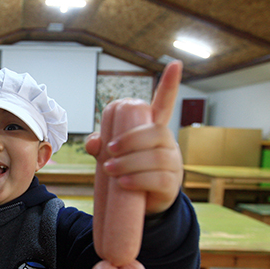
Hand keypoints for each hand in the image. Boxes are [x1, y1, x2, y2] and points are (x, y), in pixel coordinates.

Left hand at [85, 61, 183, 214]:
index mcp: (154, 131)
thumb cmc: (128, 172)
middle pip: (156, 134)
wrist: (143, 205)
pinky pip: (158, 179)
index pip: (165, 104)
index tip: (176, 63)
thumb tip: (93, 142)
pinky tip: (123, 183)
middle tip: (109, 151)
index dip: (170, 84)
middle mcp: (167, 144)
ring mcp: (173, 164)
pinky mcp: (171, 185)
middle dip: (131, 140)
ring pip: (156, 158)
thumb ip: (101, 145)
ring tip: (110, 169)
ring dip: (130, 163)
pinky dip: (137, 180)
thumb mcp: (113, 157)